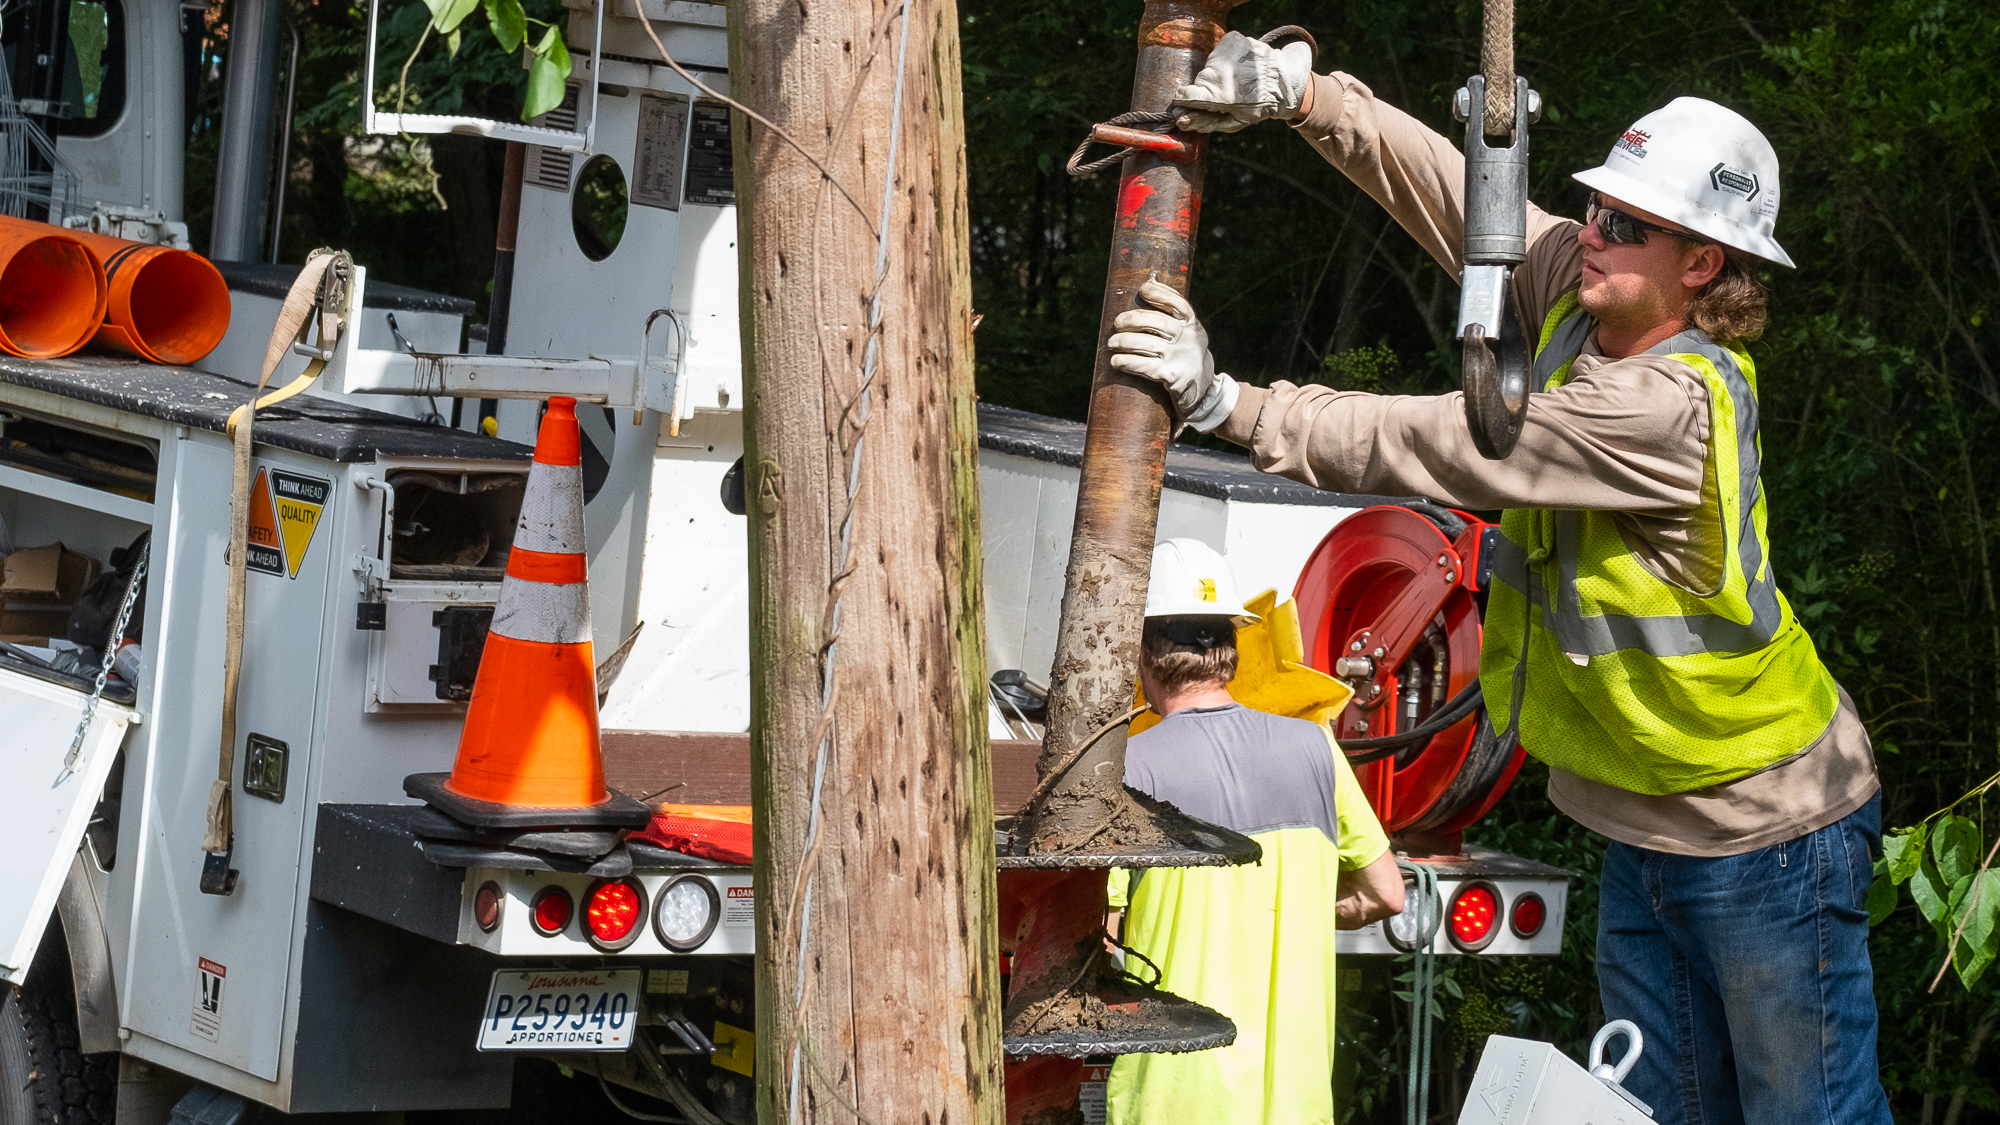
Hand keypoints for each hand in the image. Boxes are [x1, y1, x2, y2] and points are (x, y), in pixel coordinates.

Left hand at [1106, 279, 1238, 431]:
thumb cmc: (1187, 360)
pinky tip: (1116, 361)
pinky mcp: (1173, 377)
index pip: (1179, 305)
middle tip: (1117, 323)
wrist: (1204, 395)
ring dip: (1125, 341)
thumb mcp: (1188, 337)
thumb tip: (1148, 284)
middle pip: (1158, 322)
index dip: (1161, 294)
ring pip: (1148, 344)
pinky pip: (1145, 366)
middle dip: (1133, 320)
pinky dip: (1128, 362)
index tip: (1143, 289)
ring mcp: (1182, 358)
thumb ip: (1172, 318)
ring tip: (1112, 343)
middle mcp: (1190, 340)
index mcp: (1193, 327)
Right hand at [1172, 32, 1314, 132]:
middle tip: (1228, 92)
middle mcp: (1219, 71)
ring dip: (1220, 72)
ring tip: (1239, 79)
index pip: (1185, 95)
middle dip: (1209, 87)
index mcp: (1218, 95)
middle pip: (1201, 79)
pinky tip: (1241, 66)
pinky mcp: (1232, 38)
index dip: (1184, 100)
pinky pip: (1220, 50)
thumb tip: (1181, 120)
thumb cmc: (1257, 106)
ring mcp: (1225, 52)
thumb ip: (1205, 122)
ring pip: (1211, 64)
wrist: (1284, 80)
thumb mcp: (1233, 122)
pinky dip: (1228, 58)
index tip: (1186, 101)